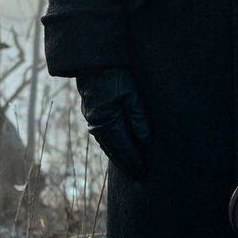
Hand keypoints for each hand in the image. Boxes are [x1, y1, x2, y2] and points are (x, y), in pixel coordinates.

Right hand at [77, 67, 152, 181]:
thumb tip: (145, 139)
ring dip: (116, 156)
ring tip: (127, 166)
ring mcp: (92, 119)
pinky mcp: (91, 113)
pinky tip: (114, 148)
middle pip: (113, 149)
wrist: (93, 62)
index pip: (123, 147)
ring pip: (106, 144)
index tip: (141, 172)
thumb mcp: (131, 94)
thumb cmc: (115, 75)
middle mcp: (97, 124)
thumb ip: (139, 117)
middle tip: (136, 175)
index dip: (132, 160)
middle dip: (125, 163)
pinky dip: (109, 145)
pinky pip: (101, 135)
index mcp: (108, 121)